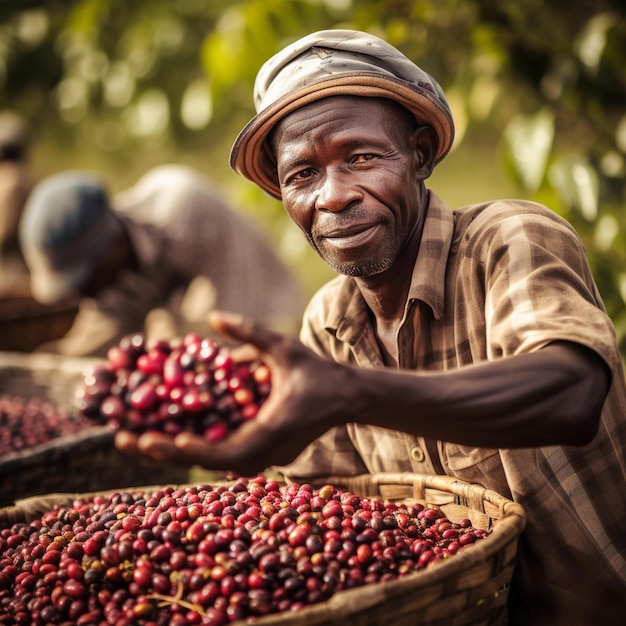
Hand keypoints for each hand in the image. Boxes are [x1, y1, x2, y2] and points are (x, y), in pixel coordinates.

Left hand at [115, 311, 349, 475]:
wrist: (347, 398)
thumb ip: (249, 332)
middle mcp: (268, 452)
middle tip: (126, 440)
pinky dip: (194, 450)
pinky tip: (166, 438)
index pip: (232, 452)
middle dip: (167, 454)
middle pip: (210, 465)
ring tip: (135, 441)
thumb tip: (213, 315)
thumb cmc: (318, 372)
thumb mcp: (284, 347)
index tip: (170, 441)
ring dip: (174, 455)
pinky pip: (223, 458)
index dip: (199, 451)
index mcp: (275, 429)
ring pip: (213, 465)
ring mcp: (266, 458)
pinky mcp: (263, 455)